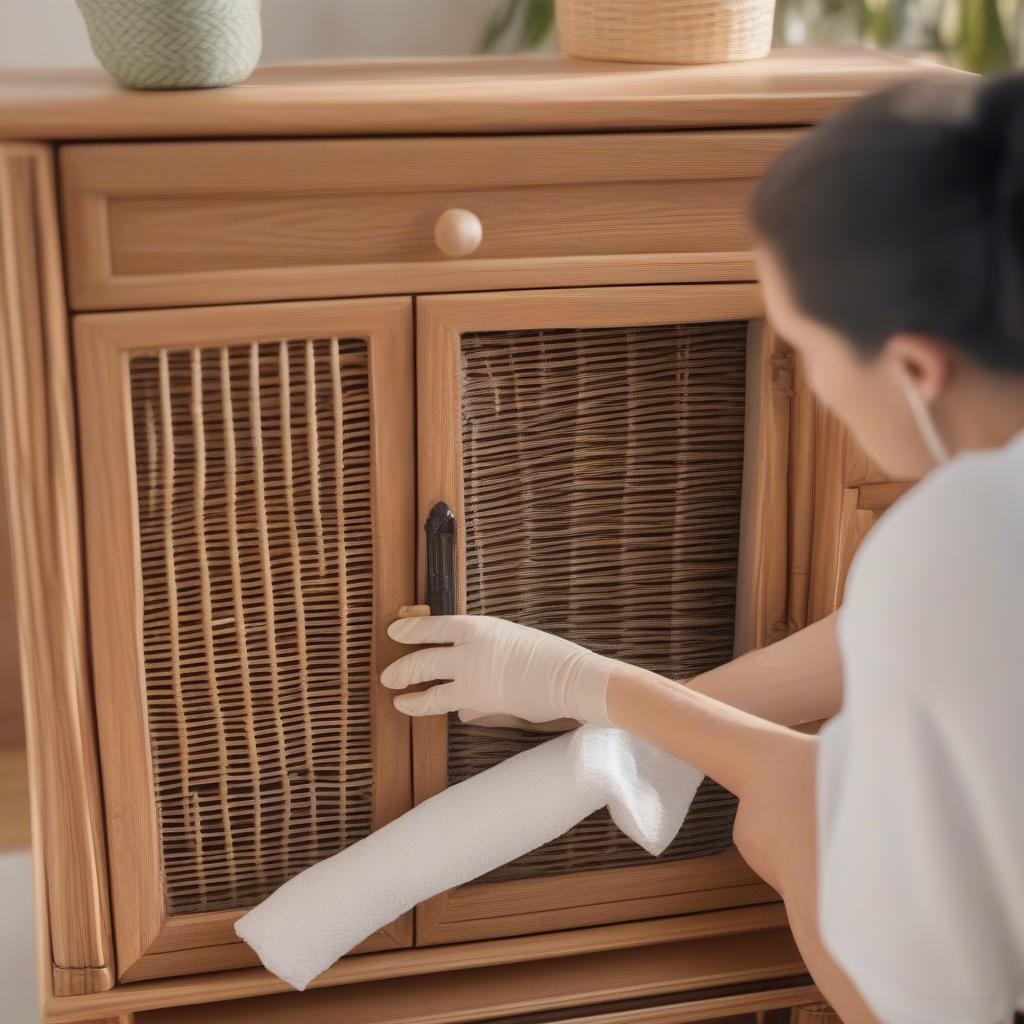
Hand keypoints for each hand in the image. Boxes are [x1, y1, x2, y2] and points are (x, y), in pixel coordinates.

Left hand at [382, 615, 616, 723]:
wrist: (568, 676)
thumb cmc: (548, 657)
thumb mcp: (511, 640)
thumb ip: (484, 654)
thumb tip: (469, 676)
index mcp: (478, 626)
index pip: (434, 625)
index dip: (411, 629)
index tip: (394, 630)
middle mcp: (468, 648)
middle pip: (424, 658)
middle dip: (402, 669)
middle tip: (388, 676)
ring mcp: (471, 676)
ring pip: (430, 688)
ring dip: (411, 696)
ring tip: (398, 700)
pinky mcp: (478, 701)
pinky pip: (451, 706)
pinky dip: (445, 707)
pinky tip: (437, 711)